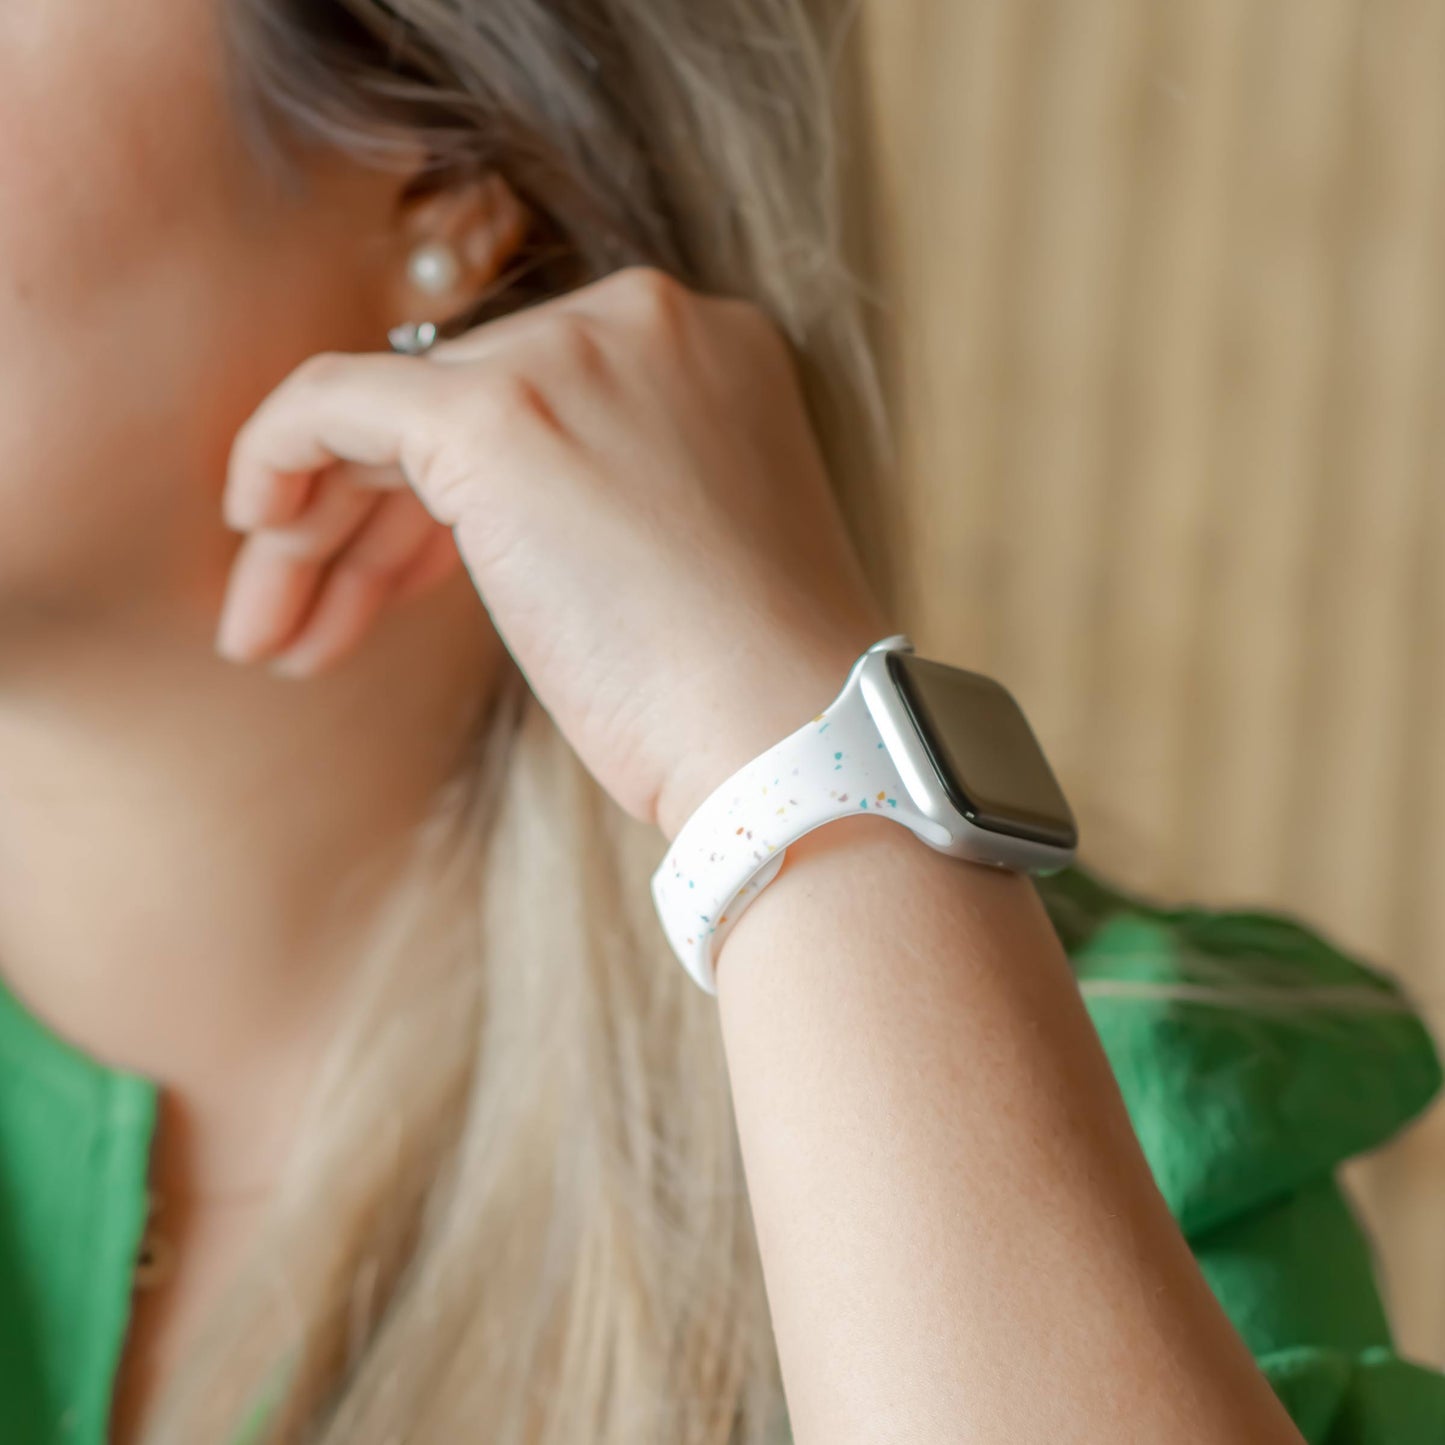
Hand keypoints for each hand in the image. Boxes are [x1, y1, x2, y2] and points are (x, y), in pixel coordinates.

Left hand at [216, 265, 890, 839]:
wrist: (788, 736)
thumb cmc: (745, 688)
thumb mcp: (684, 555)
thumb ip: (602, 496)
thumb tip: (483, 519)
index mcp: (708, 355)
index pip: (537, 395)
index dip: (450, 493)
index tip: (401, 581)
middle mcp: (645, 324)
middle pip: (457, 403)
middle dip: (371, 520)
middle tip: (311, 621)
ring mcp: (574, 356)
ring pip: (394, 415)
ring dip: (326, 529)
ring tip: (274, 635)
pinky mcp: (497, 410)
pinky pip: (336, 400)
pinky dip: (278, 455)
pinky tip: (256, 530)